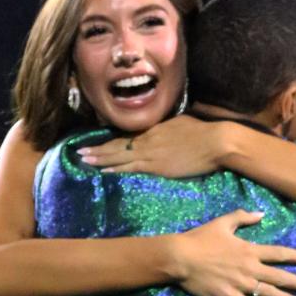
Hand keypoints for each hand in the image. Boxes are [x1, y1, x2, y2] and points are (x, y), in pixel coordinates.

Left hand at [80, 116, 226, 178]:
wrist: (215, 142)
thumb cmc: (203, 133)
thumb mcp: (180, 123)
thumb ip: (167, 127)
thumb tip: (162, 129)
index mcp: (153, 129)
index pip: (126, 135)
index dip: (109, 140)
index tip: (95, 142)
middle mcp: (147, 139)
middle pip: (117, 145)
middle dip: (98, 149)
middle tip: (79, 152)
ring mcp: (151, 153)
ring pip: (120, 156)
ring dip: (100, 159)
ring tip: (84, 160)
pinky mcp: (157, 166)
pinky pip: (131, 168)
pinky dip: (116, 169)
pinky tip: (104, 171)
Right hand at [170, 210, 295, 295]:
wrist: (180, 258)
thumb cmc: (200, 239)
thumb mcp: (222, 223)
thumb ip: (243, 217)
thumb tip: (261, 214)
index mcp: (250, 250)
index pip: (280, 254)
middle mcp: (250, 268)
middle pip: (280, 277)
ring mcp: (241, 285)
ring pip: (270, 294)